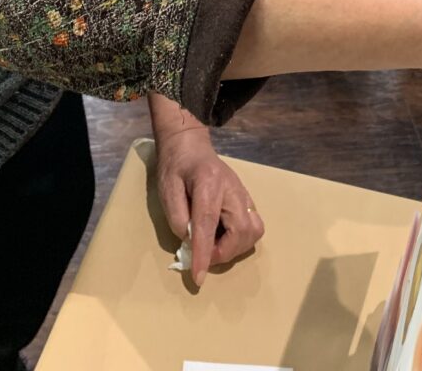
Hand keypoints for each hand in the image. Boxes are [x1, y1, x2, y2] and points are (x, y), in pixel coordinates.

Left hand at [154, 126, 262, 286]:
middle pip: (241, 230)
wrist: (190, 144)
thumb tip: (190, 243)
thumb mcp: (167, 189)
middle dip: (224, 252)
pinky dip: (241, 240)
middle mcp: (232, 189)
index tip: (199, 277)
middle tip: (204, 256)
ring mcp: (243, 194)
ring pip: (254, 230)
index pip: (208, 224)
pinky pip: (254, 226)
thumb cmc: (176, 166)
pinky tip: (223, 237)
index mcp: (208, 183)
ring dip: (235, 248)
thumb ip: (177, 217)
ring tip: (214, 247)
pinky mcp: (247, 199)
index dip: (204, 253)